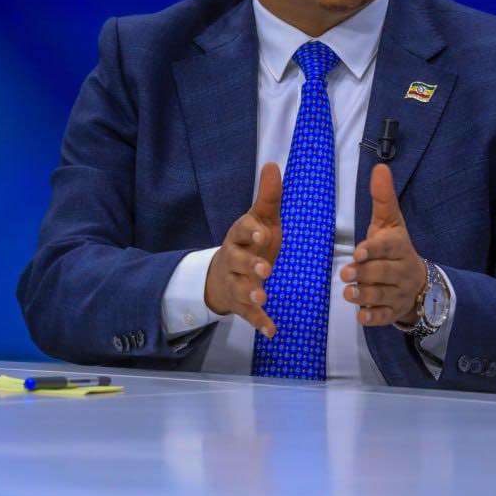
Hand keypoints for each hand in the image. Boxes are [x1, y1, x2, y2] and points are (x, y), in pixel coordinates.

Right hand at [204, 162, 281, 337]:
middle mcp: (233, 259)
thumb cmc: (250, 243)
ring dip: (251, 293)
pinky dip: (259, 323)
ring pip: (240, 288)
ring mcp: (235, 282)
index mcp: (239, 236)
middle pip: (238, 261)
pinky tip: (272, 332)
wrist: (222, 275)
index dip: (251, 232)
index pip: (241, 230)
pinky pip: (248, 315)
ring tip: (263, 298)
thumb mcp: (260, 219)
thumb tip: (273, 163)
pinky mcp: (240, 304)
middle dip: (250, 266)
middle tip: (265, 270)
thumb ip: (268, 196)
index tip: (263, 234)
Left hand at [340, 163, 427, 326]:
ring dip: (365, 295)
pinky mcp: (394, 311)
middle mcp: (401, 270)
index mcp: (399, 246)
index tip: (358, 252)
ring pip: (382, 295)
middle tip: (345, 274)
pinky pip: (385, 317)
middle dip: (364, 274)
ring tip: (348, 293)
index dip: (373, 250)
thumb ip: (383, 197)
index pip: (388, 248)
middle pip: (383, 273)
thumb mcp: (389, 222)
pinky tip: (362, 316)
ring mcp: (399, 293)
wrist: (418, 281)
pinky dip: (374, 317)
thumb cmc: (394, 247)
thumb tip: (380, 166)